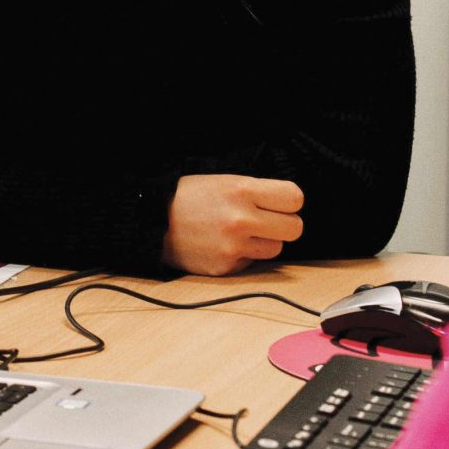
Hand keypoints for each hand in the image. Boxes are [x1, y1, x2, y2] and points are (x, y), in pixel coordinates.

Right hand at [164, 175, 303, 274]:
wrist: (153, 221)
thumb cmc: (190, 198)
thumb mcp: (225, 181)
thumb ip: (257, 192)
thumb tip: (288, 205)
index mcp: (242, 190)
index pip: (295, 198)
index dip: (290, 202)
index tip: (280, 203)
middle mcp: (241, 219)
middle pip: (294, 228)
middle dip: (284, 224)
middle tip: (268, 220)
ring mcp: (233, 246)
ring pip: (276, 248)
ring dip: (265, 242)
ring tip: (243, 233)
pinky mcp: (226, 267)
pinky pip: (252, 262)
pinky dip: (244, 255)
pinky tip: (225, 245)